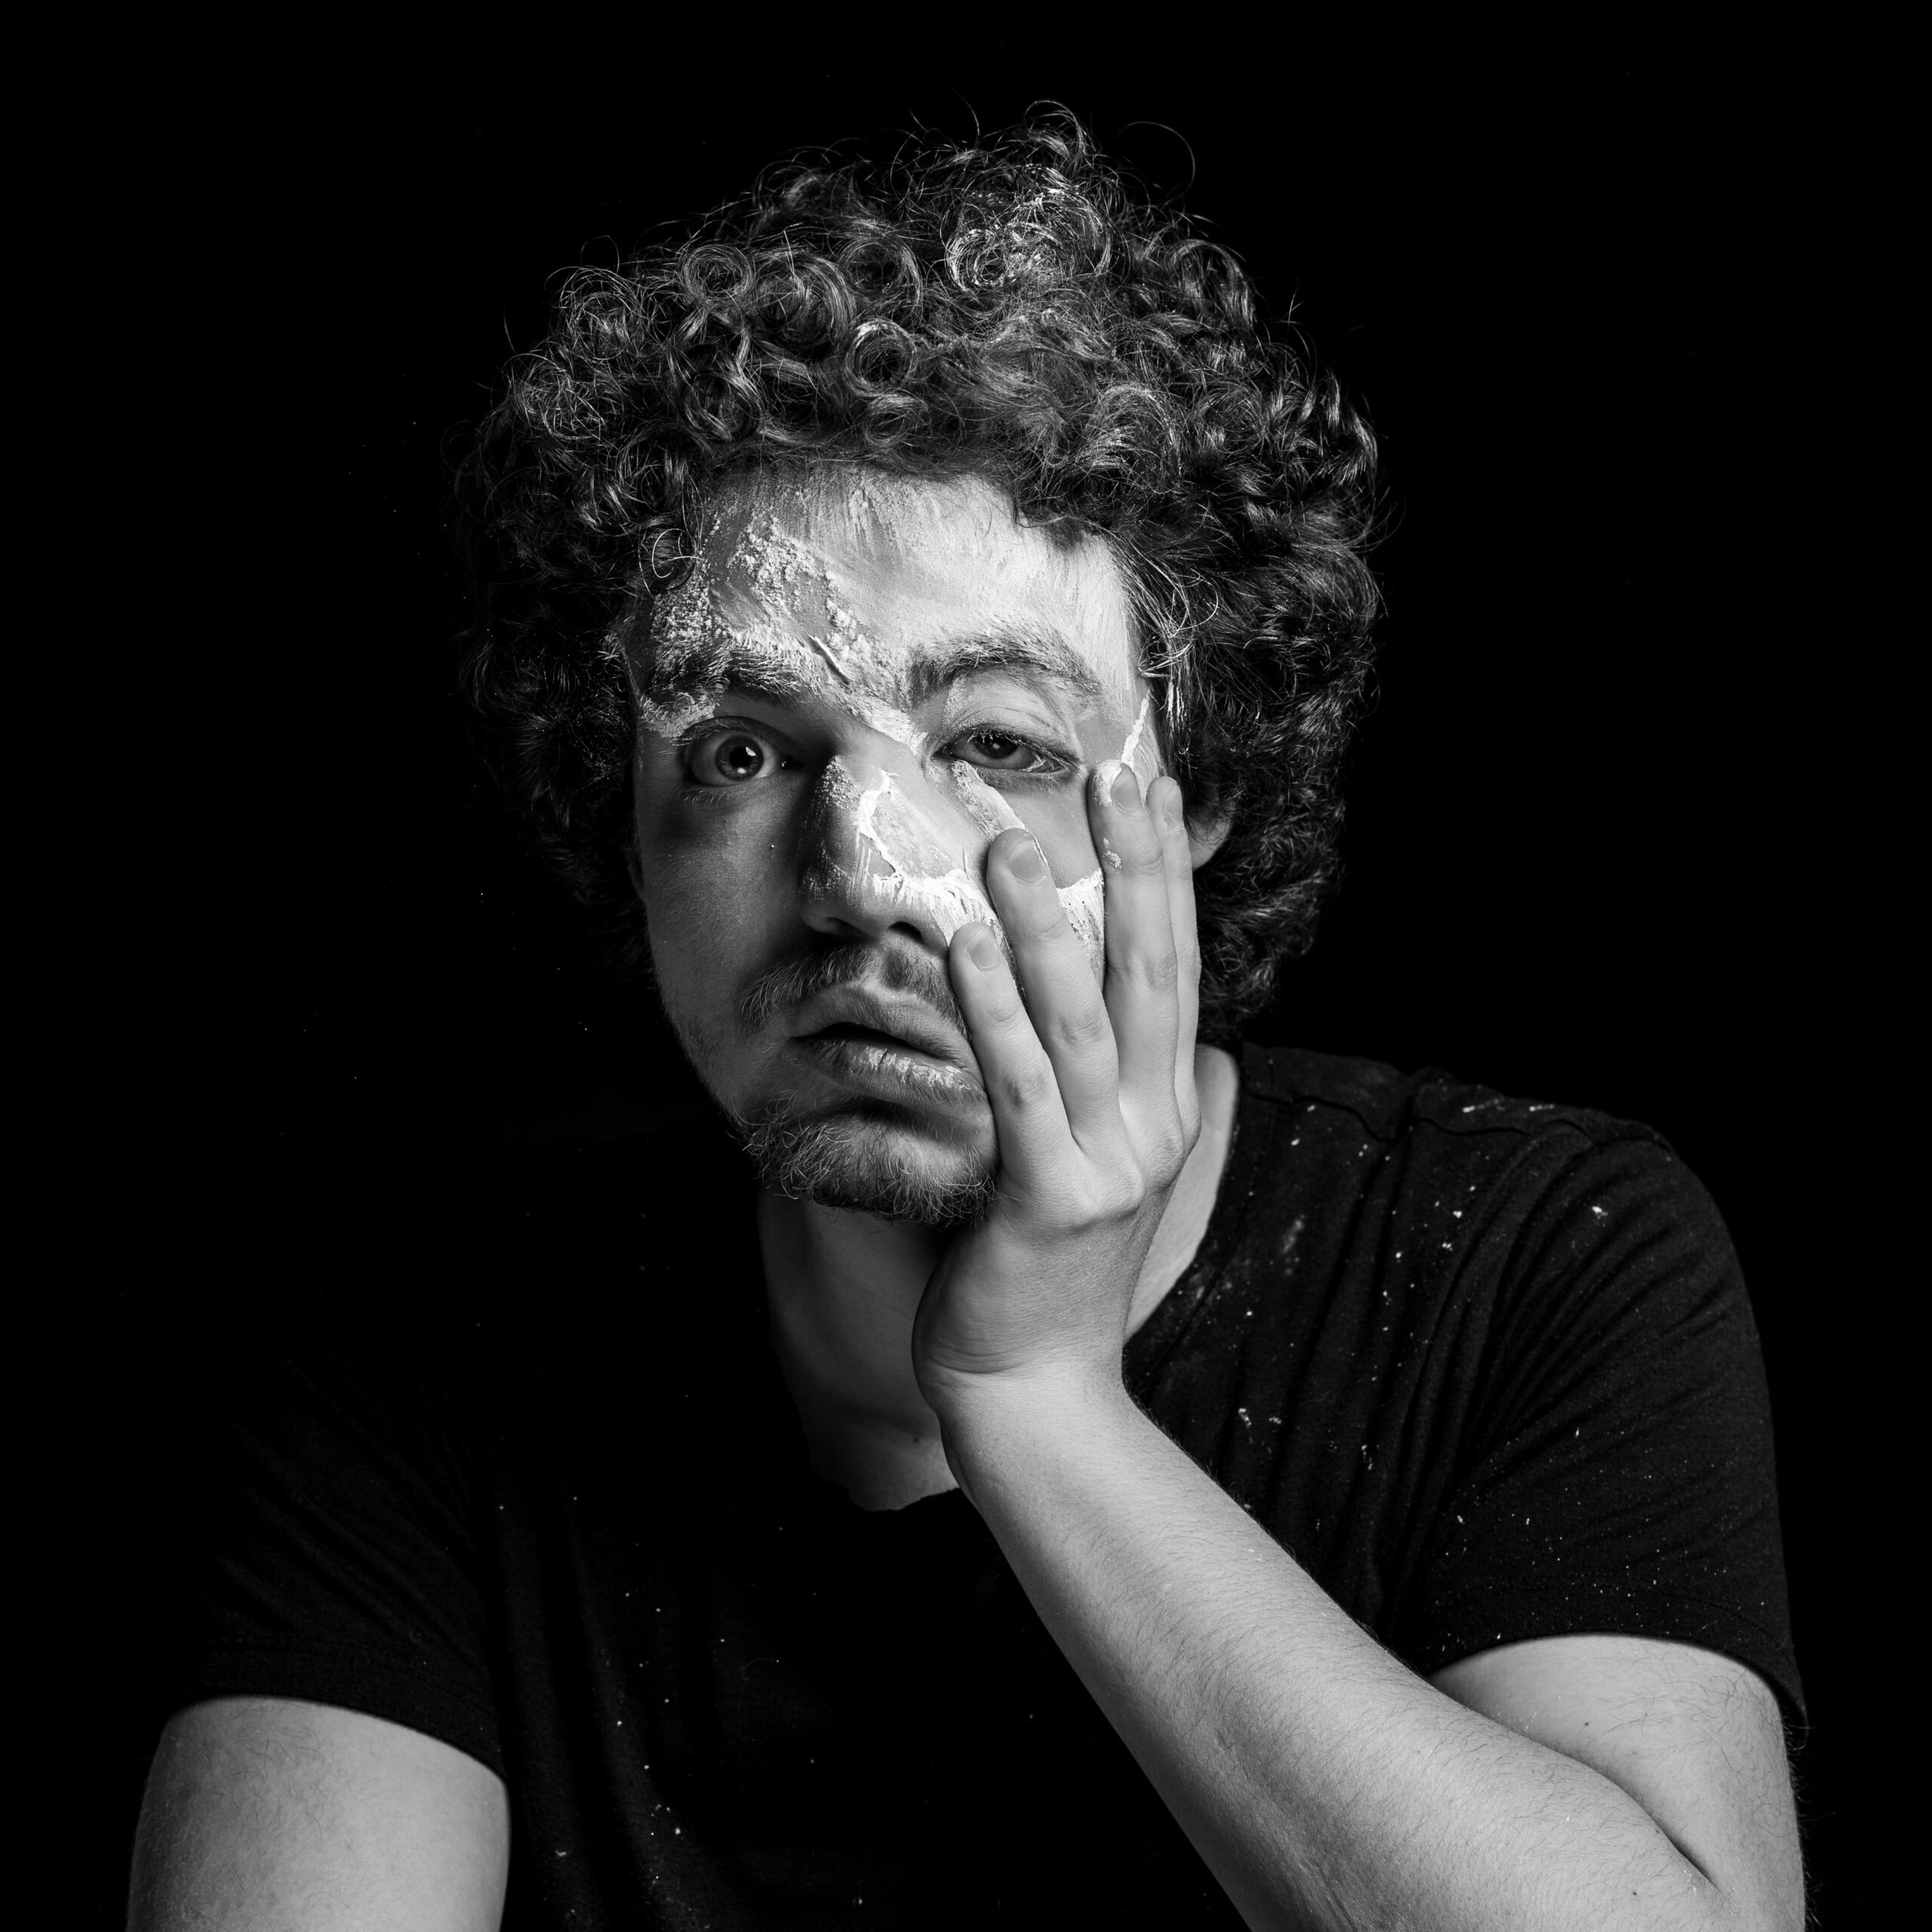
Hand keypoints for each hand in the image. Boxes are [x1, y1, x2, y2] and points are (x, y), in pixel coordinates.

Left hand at [912, 763, 1202, 1421]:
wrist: (1037, 1387)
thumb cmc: (1055, 1267)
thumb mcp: (1110, 1166)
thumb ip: (1132, 1093)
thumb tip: (1169, 1030)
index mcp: (1167, 1107)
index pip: (1177, 967)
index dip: (1168, 875)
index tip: (1156, 790)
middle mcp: (1153, 1126)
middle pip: (1152, 975)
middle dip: (1135, 871)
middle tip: (1116, 777)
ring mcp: (1110, 1165)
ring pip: (1082, 1023)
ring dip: (1052, 928)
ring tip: (1015, 845)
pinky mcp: (1052, 1203)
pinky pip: (1022, 1090)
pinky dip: (997, 1016)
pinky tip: (971, 948)